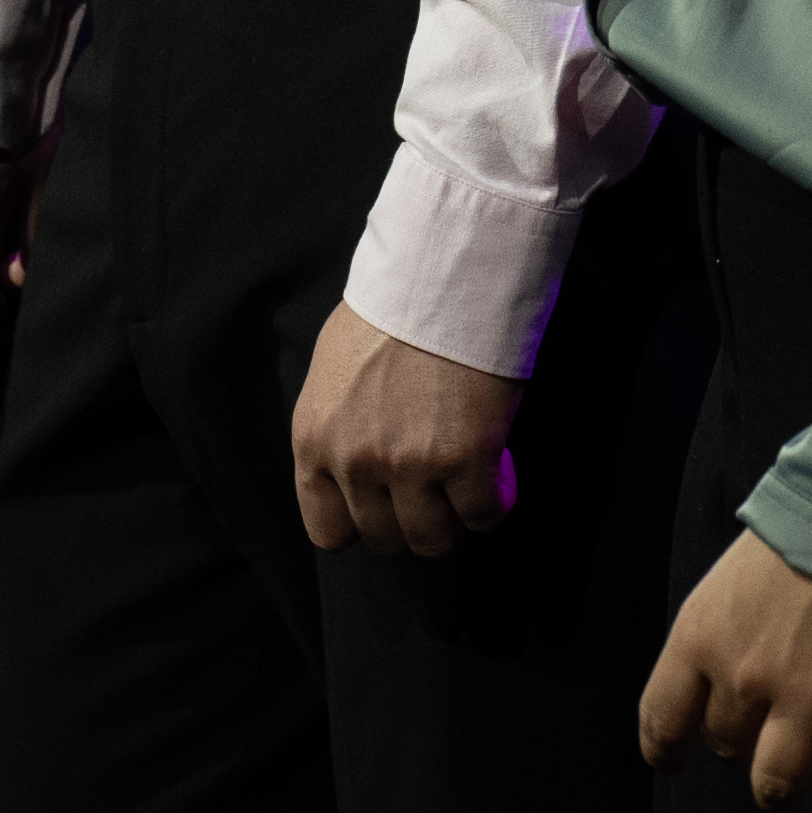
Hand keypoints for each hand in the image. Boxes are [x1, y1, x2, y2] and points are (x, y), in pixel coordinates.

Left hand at [290, 301, 523, 557]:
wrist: (443, 271)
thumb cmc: (392, 307)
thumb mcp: (333, 368)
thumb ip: (337, 425)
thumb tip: (354, 464)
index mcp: (314, 438)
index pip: (327, 530)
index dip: (362, 524)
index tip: (386, 505)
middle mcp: (354, 460)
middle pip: (384, 539)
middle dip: (412, 520)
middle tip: (435, 489)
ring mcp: (410, 465)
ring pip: (433, 541)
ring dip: (454, 520)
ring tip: (466, 485)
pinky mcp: (466, 459)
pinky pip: (483, 516)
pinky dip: (494, 502)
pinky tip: (497, 472)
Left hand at [636, 528, 811, 811]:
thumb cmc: (800, 540)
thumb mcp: (728, 581)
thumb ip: (714, 639)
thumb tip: (713, 692)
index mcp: (700, 636)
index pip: (660, 721)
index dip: (665, 752)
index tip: (676, 762)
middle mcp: (744, 675)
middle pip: (727, 749)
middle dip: (741, 749)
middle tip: (763, 733)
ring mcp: (806, 696)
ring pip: (776, 785)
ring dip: (780, 797)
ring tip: (792, 793)